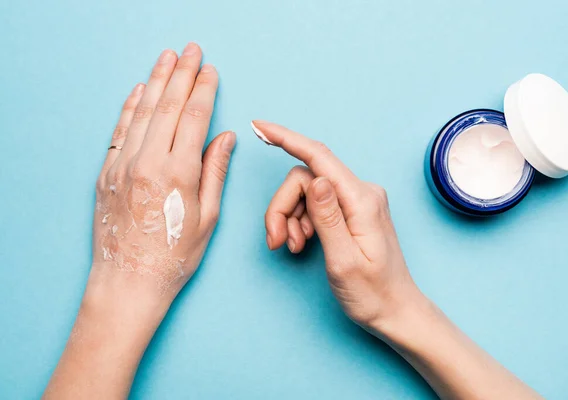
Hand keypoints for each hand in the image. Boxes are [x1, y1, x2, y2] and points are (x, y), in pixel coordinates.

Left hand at [94, 43, 234, 297]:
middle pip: (168, 106)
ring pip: (142, 112)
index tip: (211, 70)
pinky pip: (119, 131)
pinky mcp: (106, 173)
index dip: (205, 90)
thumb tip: (226, 138)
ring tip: (167, 57)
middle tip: (192, 50)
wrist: (129, 281)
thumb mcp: (207, 217)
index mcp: (179, 173)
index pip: (194, 118)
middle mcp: (149, 163)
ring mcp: (123, 166)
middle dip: (183, 74)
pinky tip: (140, 90)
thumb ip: (215, 172)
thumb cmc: (174, 256)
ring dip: (156, 81)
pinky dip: (130, 107)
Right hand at [255, 120, 421, 330]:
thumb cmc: (372, 294)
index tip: (259, 127)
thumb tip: (313, 178)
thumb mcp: (344, 261)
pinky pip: (315, 203)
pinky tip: (302, 242)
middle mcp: (362, 192)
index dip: (286, 139)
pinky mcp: (352, 209)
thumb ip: (328, 217)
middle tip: (275, 240)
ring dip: (290, 217)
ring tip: (292, 246)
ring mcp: (358, 200)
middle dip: (282, 207)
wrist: (395, 310)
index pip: (319, 157)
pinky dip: (301, 221)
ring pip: (306, 191)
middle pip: (305, 179)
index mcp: (362, 201)